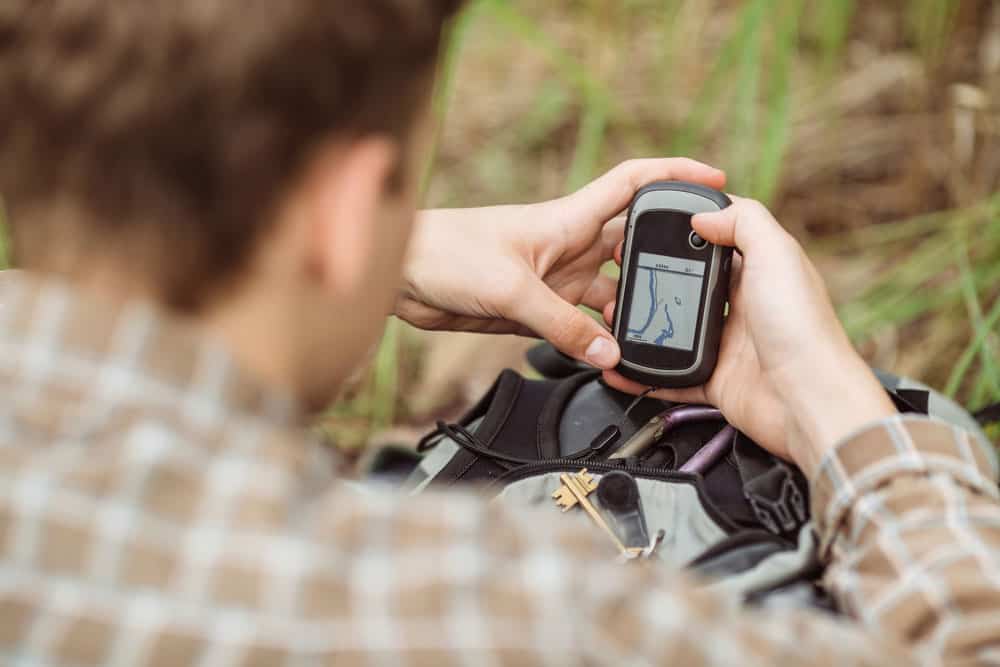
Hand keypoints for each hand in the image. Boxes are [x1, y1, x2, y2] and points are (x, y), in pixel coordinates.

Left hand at [397, 159, 725, 368]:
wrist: (403, 275)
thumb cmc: (447, 254)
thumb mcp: (511, 289)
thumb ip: (563, 324)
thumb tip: (610, 352)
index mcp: (568, 219)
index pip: (633, 185)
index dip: (675, 175)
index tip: (714, 181)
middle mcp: (568, 246)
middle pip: (631, 246)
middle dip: (663, 259)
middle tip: (697, 283)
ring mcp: (555, 278)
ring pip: (610, 292)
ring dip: (631, 310)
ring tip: (658, 334)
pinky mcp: (536, 308)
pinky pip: (579, 324)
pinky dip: (596, 339)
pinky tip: (609, 355)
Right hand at [601, 197, 895, 476]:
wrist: (808, 399)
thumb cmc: (803, 328)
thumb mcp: (777, 254)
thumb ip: (744, 222)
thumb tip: (703, 214)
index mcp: (761, 271)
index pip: (720, 242)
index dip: (688, 233)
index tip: (652, 229)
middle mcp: (744, 306)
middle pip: (691, 286)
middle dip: (656, 280)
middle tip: (623, 273)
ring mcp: (728, 345)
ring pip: (676, 330)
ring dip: (645, 325)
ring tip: (613, 316)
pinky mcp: (716, 380)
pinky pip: (671, 375)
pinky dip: (644, 374)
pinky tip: (621, 366)